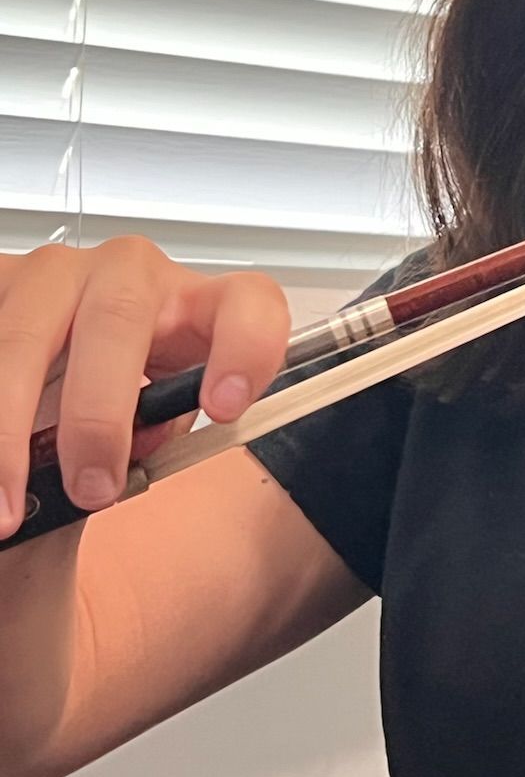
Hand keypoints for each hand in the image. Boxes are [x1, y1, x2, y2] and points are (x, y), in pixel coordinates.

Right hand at [0, 238, 289, 537]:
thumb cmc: (116, 393)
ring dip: (9, 428)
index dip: (244, 349)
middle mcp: (130, 274)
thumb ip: (148, 444)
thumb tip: (108, 478)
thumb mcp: (150, 421)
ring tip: (6, 505)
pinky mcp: (1, 281)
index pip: (247, 303)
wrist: (57, 366)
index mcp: (195, 304)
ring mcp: (58, 271)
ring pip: (27, 334)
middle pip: (119, 318)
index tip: (224, 409)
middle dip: (99, 414)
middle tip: (91, 489)